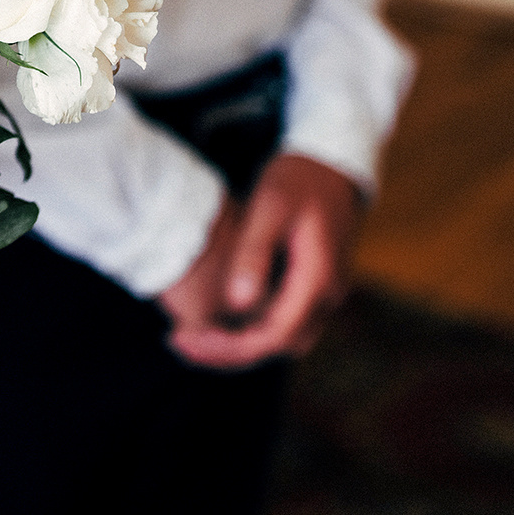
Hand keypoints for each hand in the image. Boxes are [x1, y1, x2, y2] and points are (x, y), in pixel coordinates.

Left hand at [166, 154, 361, 369]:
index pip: (275, 335)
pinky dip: (253, 327)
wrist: (332, 162)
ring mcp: (326, 293)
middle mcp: (328, 295)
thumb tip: (236, 304)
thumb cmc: (297, 179)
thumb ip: (254, 254)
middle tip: (180, 342)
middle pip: (279, 345)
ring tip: (192, 336)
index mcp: (318, 279)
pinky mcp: (315, 286)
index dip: (230, 346)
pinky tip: (219, 317)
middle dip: (230, 352)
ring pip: (284, 337)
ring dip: (241, 344)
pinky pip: (286, 321)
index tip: (188, 340)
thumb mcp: (270, 208)